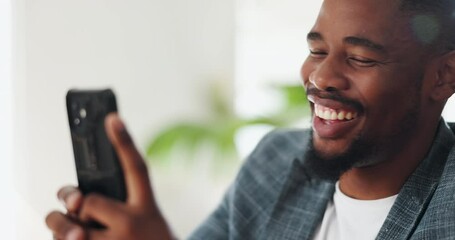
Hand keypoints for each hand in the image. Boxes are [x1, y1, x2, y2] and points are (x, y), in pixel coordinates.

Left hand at [46, 114, 173, 239]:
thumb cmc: (148, 239)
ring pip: (71, 229)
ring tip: (68, 229)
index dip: (124, 141)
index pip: (137, 168)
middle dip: (77, 204)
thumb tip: (73, 202)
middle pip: (89, 201)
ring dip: (61, 227)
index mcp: (146, 206)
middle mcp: (133, 224)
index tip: (112, 118)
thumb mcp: (145, 216)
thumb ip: (114, 203)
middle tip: (75, 206)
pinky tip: (76, 239)